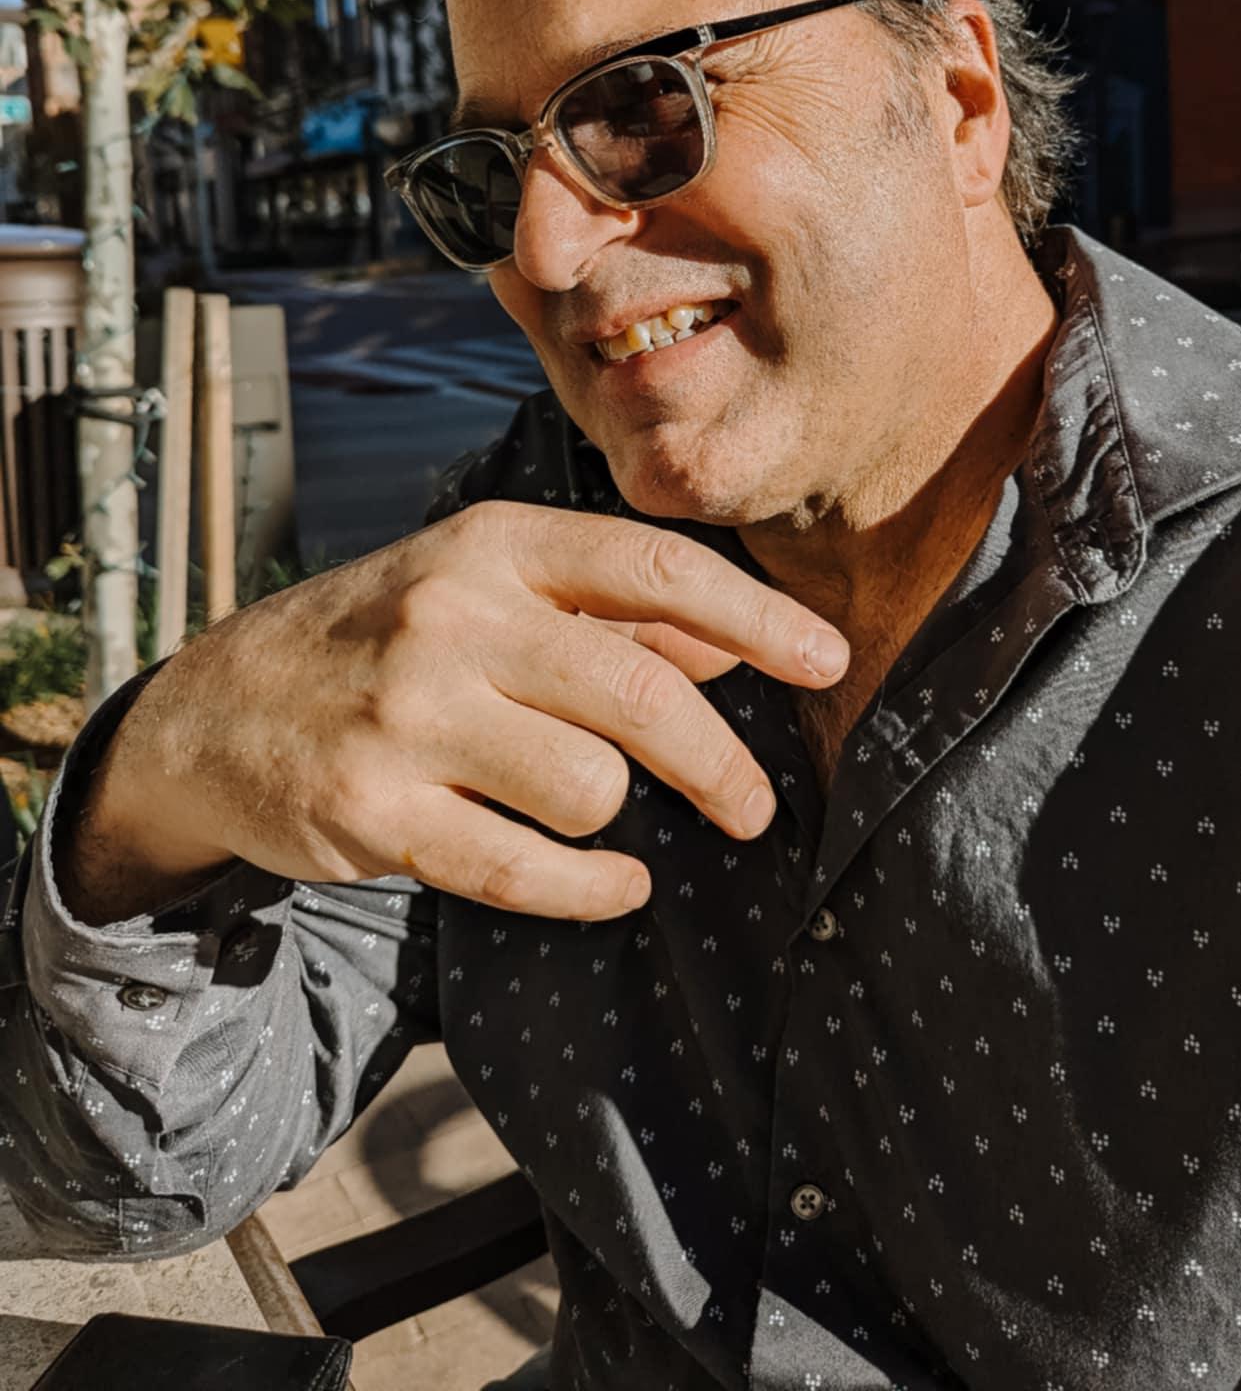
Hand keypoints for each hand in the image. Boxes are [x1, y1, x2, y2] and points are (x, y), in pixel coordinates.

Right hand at [64, 503, 848, 923]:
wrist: (217, 709)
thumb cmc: (388, 636)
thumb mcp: (487, 588)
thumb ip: (611, 611)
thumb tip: (741, 644)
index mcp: (493, 546)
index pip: (654, 568)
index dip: (757, 620)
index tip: (829, 662)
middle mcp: (452, 619)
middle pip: (640, 694)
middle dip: (721, 763)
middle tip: (755, 806)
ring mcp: (407, 718)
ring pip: (590, 787)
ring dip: (620, 812)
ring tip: (602, 811)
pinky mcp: (372, 813)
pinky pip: (525, 870)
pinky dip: (593, 887)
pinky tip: (618, 882)